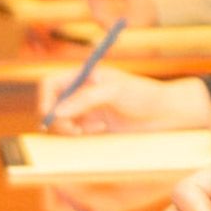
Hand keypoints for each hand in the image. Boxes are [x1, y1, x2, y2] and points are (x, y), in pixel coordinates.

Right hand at [38, 65, 210, 133]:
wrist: (166, 113)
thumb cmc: (145, 95)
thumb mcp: (116, 91)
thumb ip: (86, 99)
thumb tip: (57, 112)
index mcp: (85, 75)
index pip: (50, 83)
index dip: (45, 99)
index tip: (51, 115)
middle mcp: (82, 91)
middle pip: (51, 105)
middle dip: (58, 119)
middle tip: (75, 129)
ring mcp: (86, 110)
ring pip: (61, 121)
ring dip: (70, 129)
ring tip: (95, 129)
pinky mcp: (93, 126)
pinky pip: (74, 132)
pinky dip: (81, 135)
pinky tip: (102, 130)